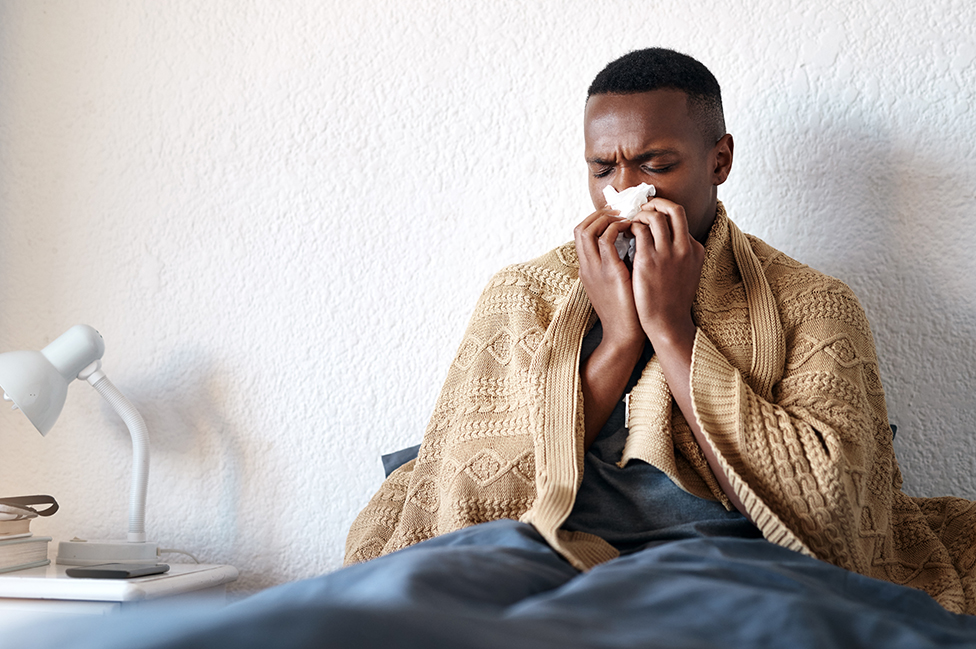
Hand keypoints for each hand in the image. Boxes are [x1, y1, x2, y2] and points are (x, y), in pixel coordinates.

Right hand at [573, 207, 643, 349]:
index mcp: (586, 269)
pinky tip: (632, 229)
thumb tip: (631, 243)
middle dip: (600, 214)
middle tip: (621, 211)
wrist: (624, 335)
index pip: (581, 234)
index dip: (597, 219)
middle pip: (580, 228)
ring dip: (607, 218)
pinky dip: (617, 229)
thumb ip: (616, 263)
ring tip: (626, 218)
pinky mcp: (610, 273)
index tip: (616, 216)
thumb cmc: (626, 310)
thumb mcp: (615, 283)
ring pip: (587, 229)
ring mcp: (595, 269)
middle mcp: (586, 267)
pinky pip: (606, 240)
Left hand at [629, 198, 704, 343]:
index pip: (682, 219)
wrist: (667, 323)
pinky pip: (639, 230)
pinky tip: (624, 233)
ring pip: (655, 216)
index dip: (664, 212)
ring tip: (630, 220)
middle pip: (674, 209)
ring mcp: (668, 253)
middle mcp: (684, 247)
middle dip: (656, 203)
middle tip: (641, 207)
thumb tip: (668, 240)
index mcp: (695, 250)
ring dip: (640, 214)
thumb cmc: (671, 301)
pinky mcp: (649, 260)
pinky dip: (630, 226)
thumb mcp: (687, 274)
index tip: (651, 214)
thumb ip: (681, 255)